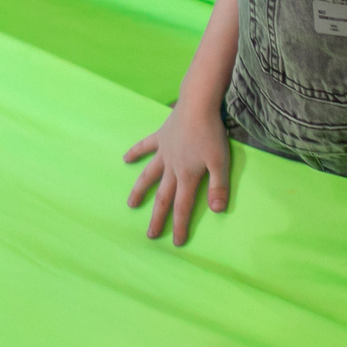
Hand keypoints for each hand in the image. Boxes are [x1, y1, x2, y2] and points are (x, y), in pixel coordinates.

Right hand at [125, 98, 229, 245]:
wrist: (197, 104)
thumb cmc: (211, 133)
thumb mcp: (220, 162)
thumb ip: (218, 187)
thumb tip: (216, 211)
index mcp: (187, 176)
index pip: (182, 207)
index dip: (179, 226)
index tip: (175, 242)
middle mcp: (171, 168)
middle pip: (163, 197)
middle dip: (157, 218)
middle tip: (150, 235)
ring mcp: (163, 152)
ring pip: (148, 175)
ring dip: (140, 191)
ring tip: (131, 204)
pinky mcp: (160, 137)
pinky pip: (144, 147)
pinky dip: (135, 152)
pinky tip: (125, 159)